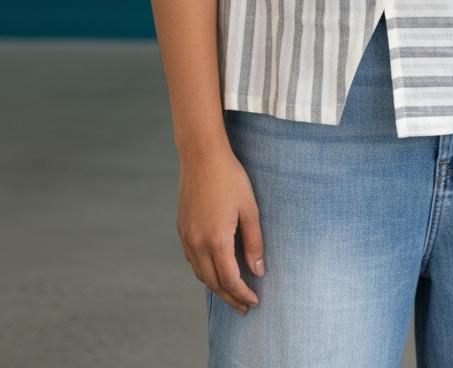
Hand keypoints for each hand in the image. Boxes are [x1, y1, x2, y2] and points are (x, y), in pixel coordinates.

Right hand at [177, 145, 265, 315]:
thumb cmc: (230, 178)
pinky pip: (192, 260)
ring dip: (216, 287)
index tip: (254, 302)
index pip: (230, 280)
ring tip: (232, 293)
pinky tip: (215, 270)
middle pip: (213, 283)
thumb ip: (254, 242)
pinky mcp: (182, 229)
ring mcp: (187, 237)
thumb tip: (258, 271)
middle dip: (230, 298)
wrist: (201, 156)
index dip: (243, 294)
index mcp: (216, 240)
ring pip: (200, 274)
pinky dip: (205, 272)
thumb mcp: (250, 208)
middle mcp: (197, 243)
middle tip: (245, 308)